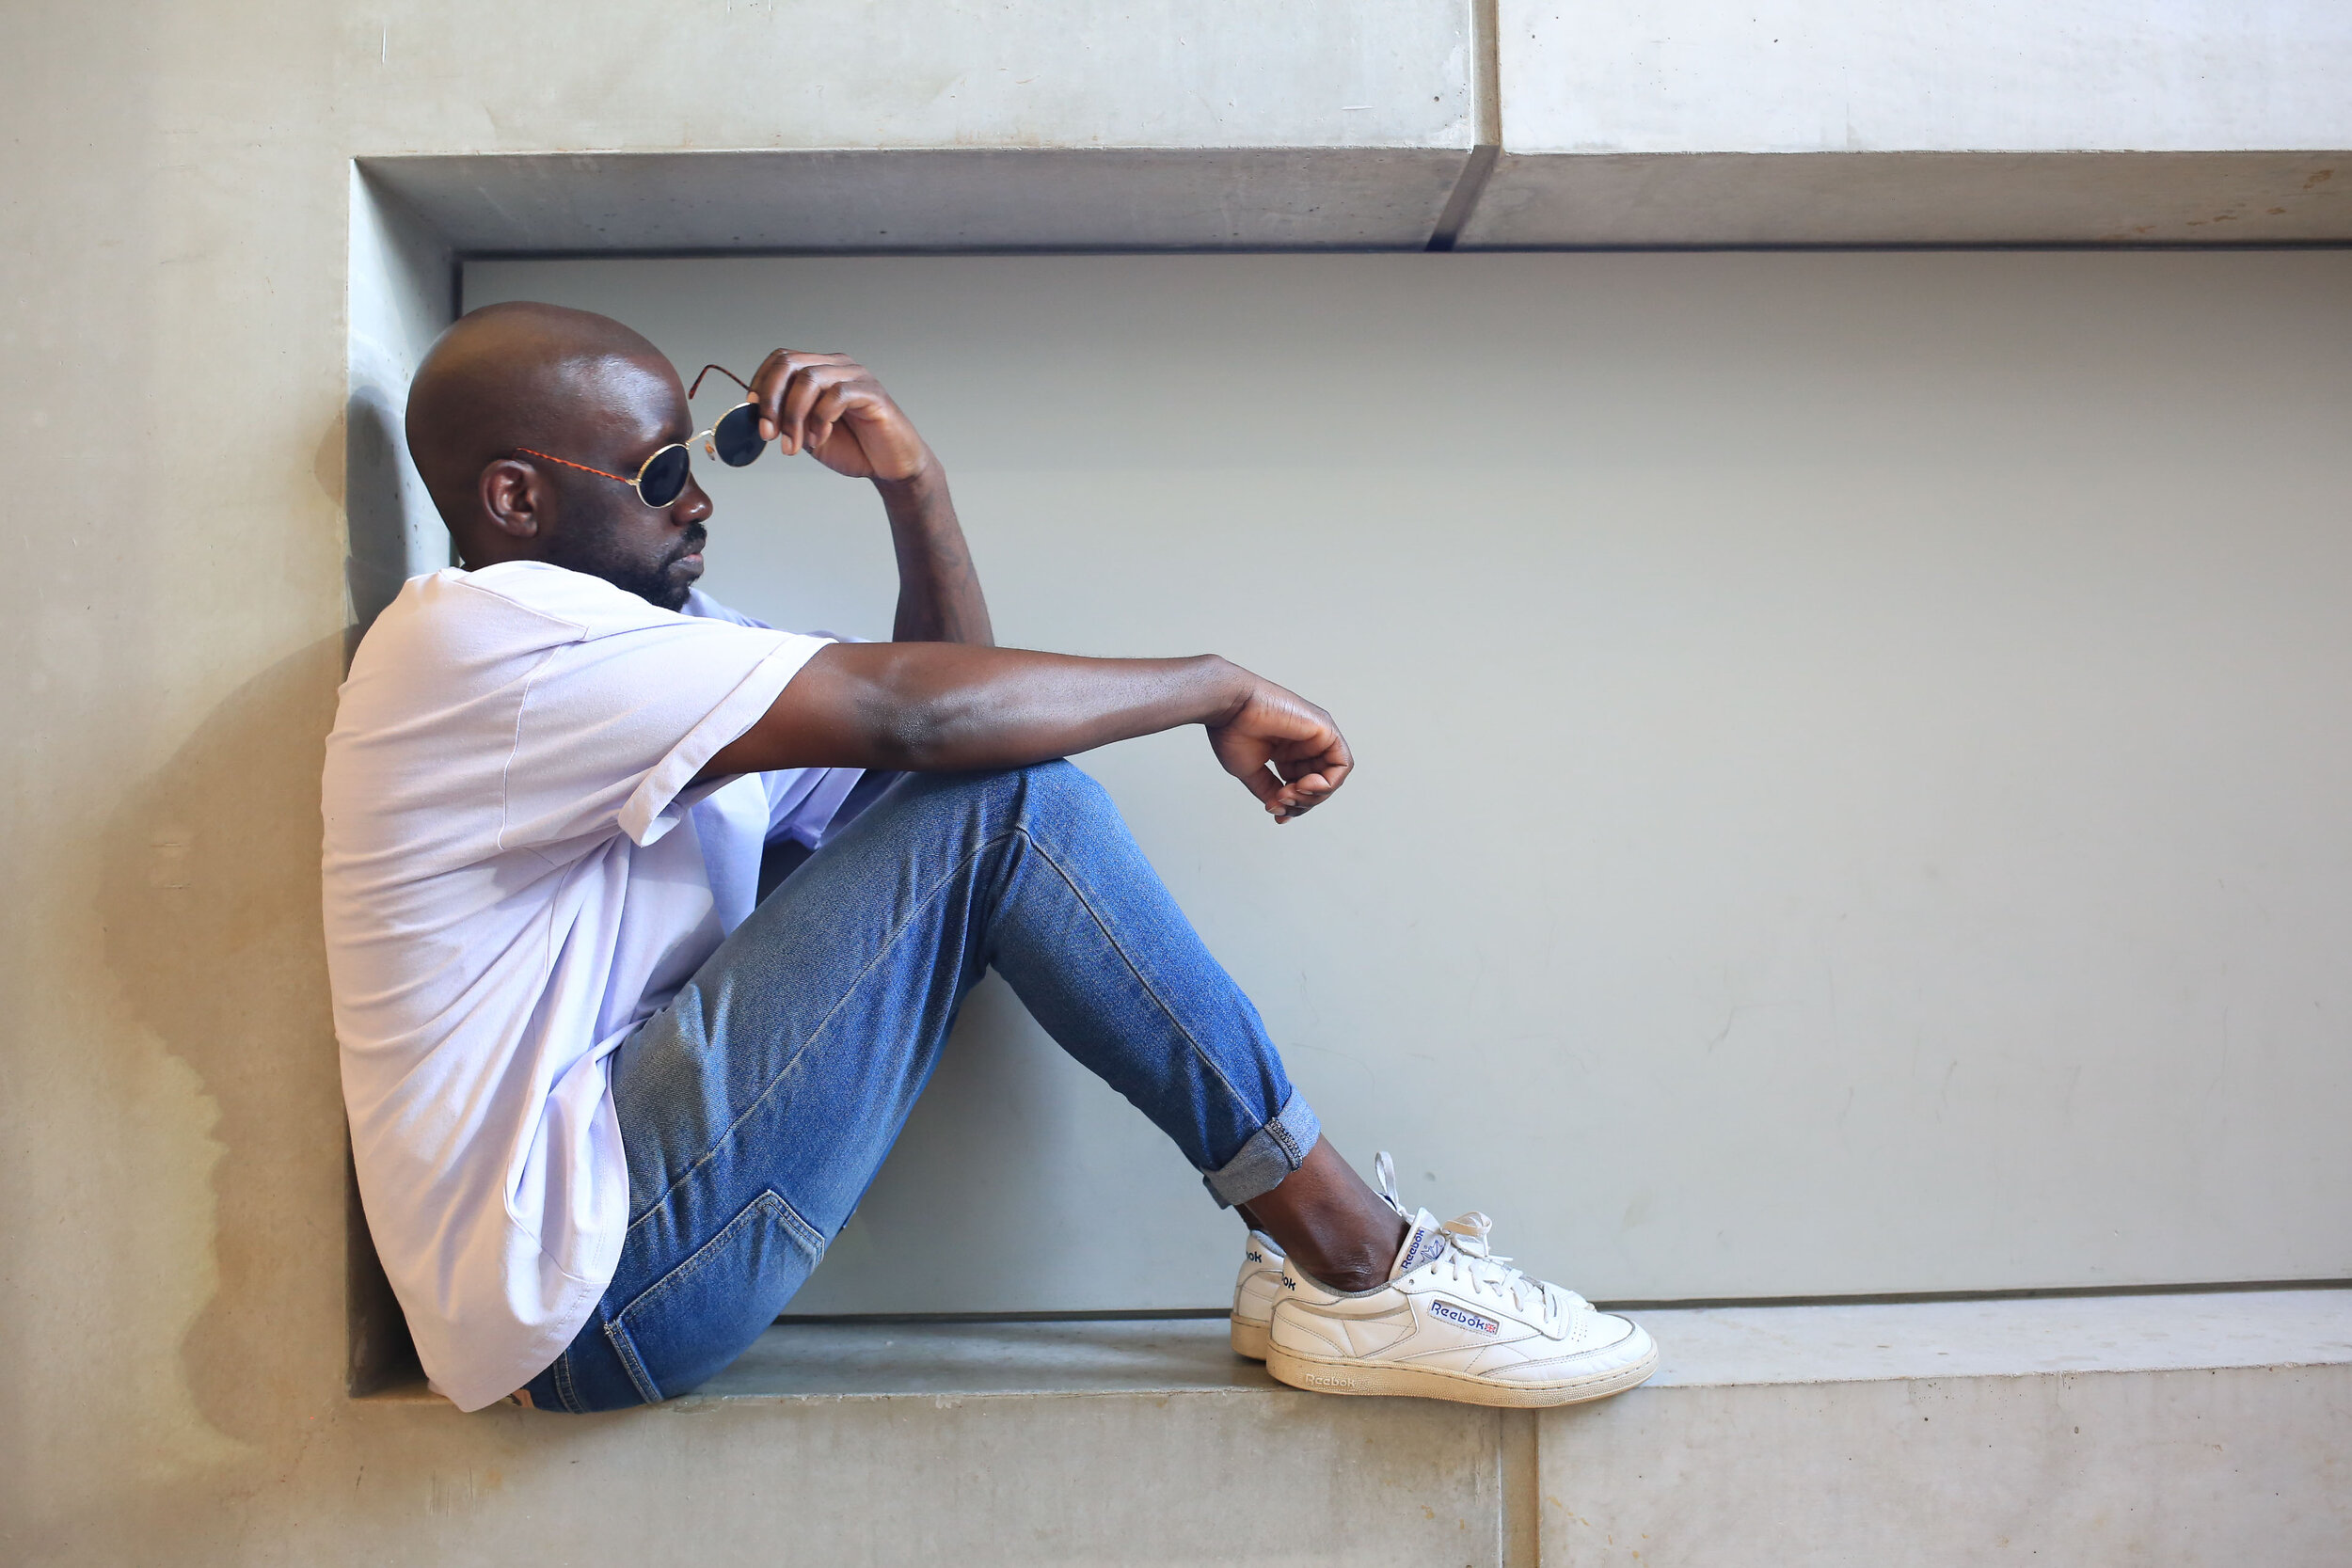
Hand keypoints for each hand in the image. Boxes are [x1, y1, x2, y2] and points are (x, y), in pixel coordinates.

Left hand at [745, 350, 933, 482]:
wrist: (889, 467)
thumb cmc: (853, 447)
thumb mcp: (806, 433)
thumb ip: (785, 419)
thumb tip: (752, 414)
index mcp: (820, 370)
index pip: (781, 359)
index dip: (760, 383)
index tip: (750, 412)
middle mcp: (837, 366)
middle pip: (790, 364)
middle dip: (771, 400)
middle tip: (768, 433)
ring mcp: (856, 376)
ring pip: (809, 379)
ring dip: (793, 416)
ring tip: (794, 446)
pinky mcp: (872, 393)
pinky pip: (836, 395)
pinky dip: (820, 419)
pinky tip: (820, 438)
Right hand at [1206, 675, 1352, 823]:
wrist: (1229, 707)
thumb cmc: (1232, 730)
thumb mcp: (1252, 771)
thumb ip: (1269, 789)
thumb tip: (1280, 808)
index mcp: (1287, 752)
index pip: (1302, 786)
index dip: (1294, 805)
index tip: (1276, 812)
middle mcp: (1304, 744)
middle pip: (1319, 786)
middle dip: (1302, 803)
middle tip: (1281, 802)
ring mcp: (1316, 737)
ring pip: (1333, 778)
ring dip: (1313, 796)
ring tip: (1289, 793)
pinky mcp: (1325, 730)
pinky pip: (1342, 765)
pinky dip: (1328, 783)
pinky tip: (1305, 785)